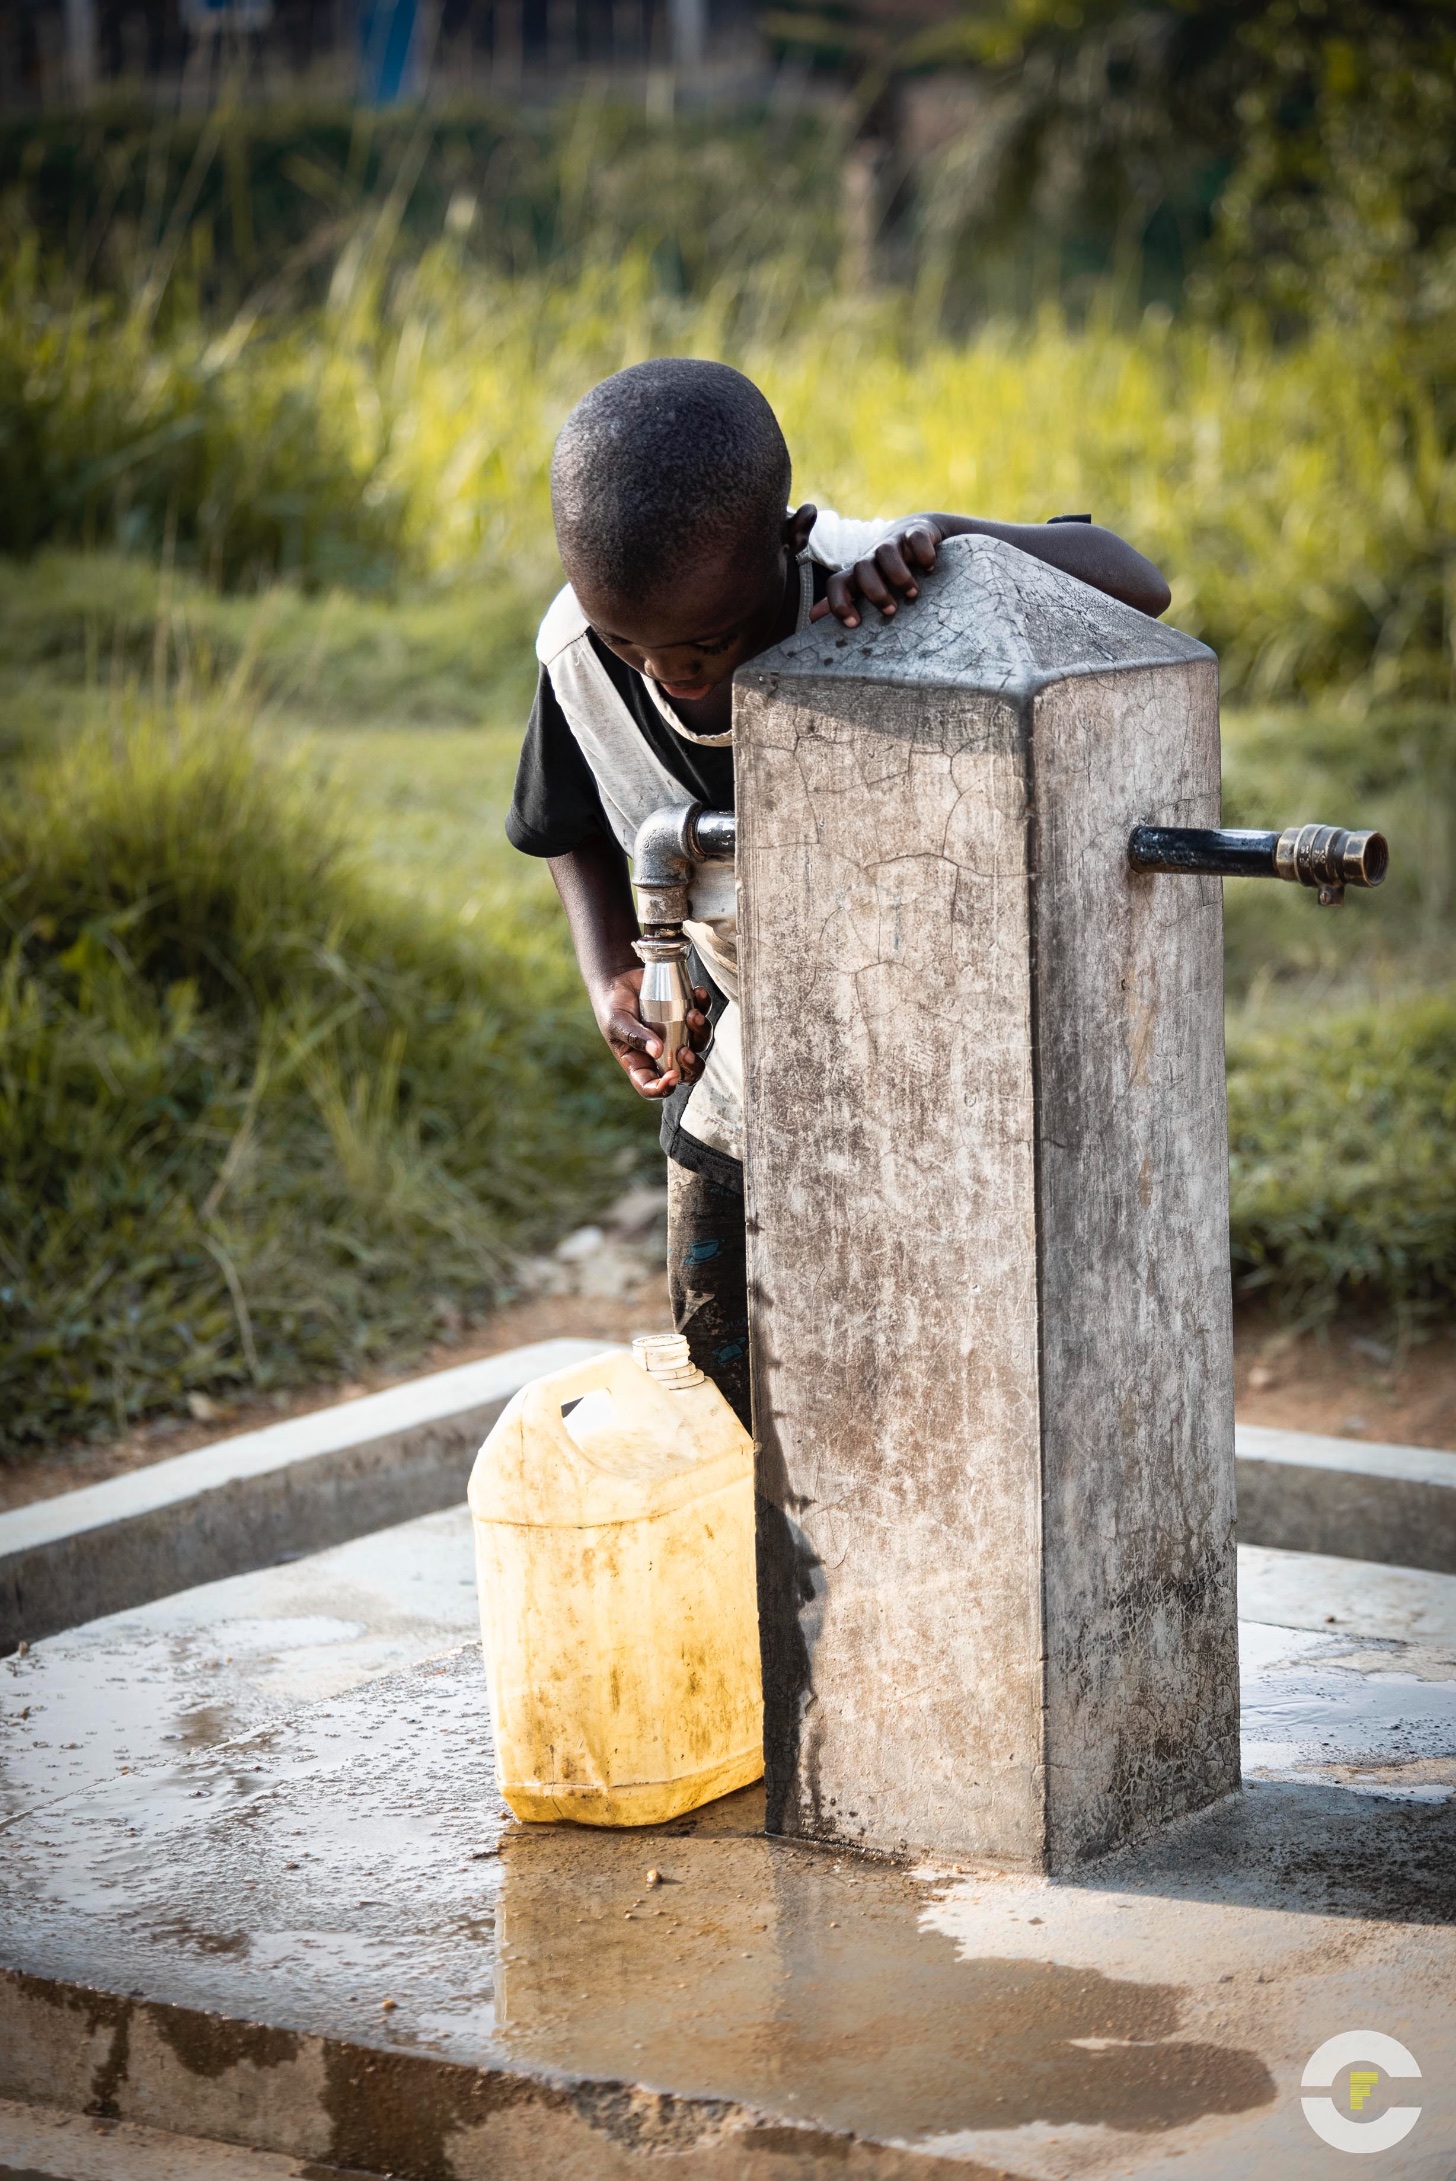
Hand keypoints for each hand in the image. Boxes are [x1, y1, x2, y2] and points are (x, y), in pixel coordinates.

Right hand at [593, 968, 710, 1099]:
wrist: (618, 979)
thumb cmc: (612, 1006)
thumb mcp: (616, 1022)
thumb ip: (634, 1036)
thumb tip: (657, 1051)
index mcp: (641, 1063)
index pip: (652, 1086)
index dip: (664, 1089)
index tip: (672, 1076)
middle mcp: (663, 1053)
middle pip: (687, 1071)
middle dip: (692, 1066)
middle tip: (684, 1051)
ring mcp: (678, 1033)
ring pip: (700, 1042)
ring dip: (701, 1031)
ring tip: (691, 1014)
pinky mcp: (686, 1013)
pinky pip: (703, 1012)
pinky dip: (704, 1003)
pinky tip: (698, 992)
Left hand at [809, 517, 943, 628]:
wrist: (918, 532)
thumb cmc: (890, 568)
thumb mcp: (869, 584)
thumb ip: (845, 599)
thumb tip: (812, 617)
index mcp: (859, 573)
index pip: (837, 584)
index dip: (839, 604)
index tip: (854, 624)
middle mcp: (873, 556)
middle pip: (862, 569)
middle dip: (875, 592)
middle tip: (891, 610)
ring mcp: (894, 542)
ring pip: (886, 553)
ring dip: (899, 575)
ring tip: (913, 593)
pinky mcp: (917, 531)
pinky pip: (916, 538)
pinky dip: (923, 553)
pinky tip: (931, 567)